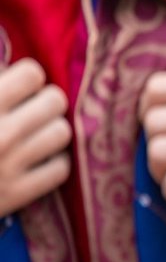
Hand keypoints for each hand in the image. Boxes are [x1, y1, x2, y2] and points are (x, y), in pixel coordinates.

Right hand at [0, 59, 71, 215]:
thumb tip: (9, 67)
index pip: (32, 74)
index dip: (25, 78)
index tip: (16, 87)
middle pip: (55, 101)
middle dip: (42, 102)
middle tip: (28, 110)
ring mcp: (7, 166)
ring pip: (62, 133)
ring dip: (49, 131)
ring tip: (32, 133)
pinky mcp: (15, 194)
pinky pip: (60, 169)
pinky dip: (51, 163)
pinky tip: (34, 159)